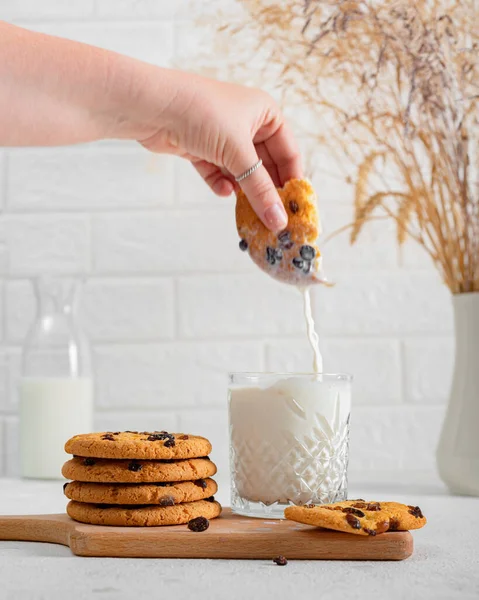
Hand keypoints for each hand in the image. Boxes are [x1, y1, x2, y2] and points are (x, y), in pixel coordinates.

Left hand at [139, 74, 302, 231]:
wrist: (151, 106)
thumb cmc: (201, 113)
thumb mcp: (238, 153)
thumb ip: (260, 190)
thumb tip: (279, 221)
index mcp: (264, 113)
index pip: (289, 152)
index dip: (292, 181)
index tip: (295, 209)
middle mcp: (246, 123)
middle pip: (265, 166)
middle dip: (266, 191)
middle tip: (272, 219)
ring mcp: (222, 137)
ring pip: (241, 172)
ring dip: (243, 192)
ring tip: (248, 213)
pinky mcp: (200, 149)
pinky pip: (218, 173)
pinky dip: (220, 184)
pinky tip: (221, 190)